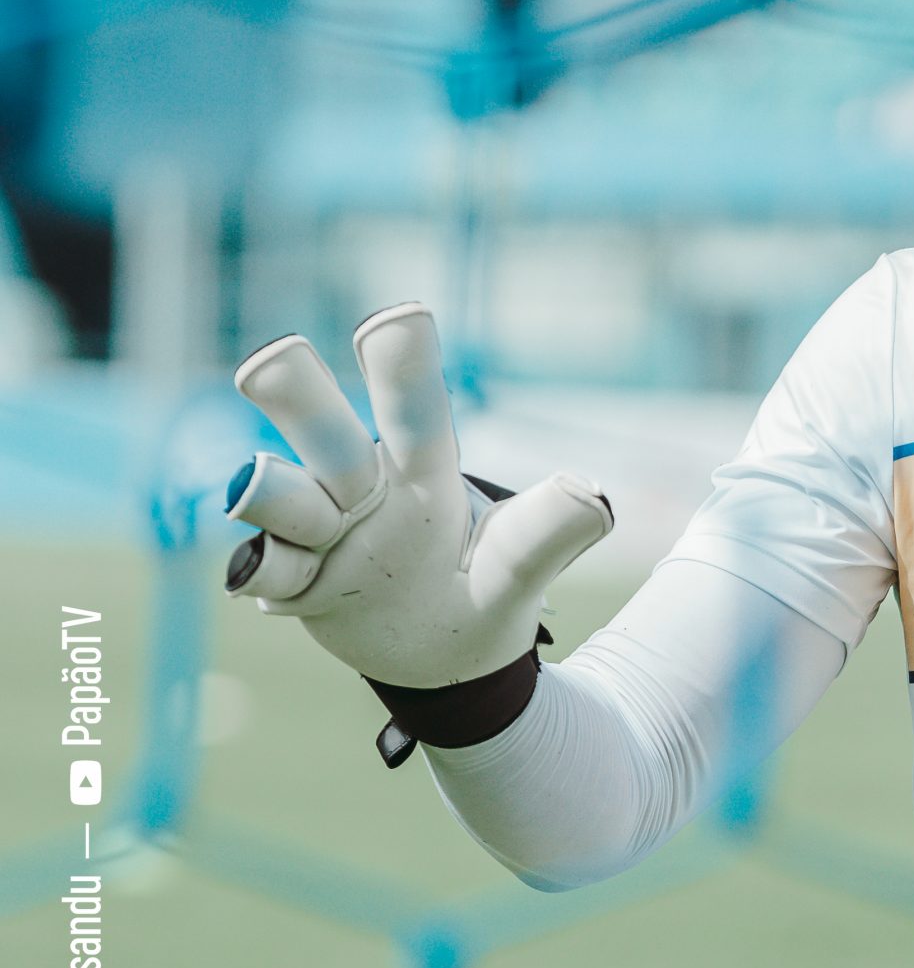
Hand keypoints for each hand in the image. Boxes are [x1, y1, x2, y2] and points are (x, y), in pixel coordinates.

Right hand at [224, 304, 612, 688]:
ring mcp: (320, 534)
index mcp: (422, 473)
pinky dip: (263, 574)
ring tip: (264, 490)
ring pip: (281, 499)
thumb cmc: (481, 583)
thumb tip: (597, 493)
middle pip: (323, 433)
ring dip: (273, 493)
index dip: (406, 369)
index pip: (416, 414)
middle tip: (274, 357)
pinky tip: (261, 581)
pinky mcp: (294, 584)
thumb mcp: (517, 565)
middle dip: (297, 396)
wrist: (441, 650)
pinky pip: (266, 572)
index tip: (401, 316)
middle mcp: (360, 489)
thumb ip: (547, 532)